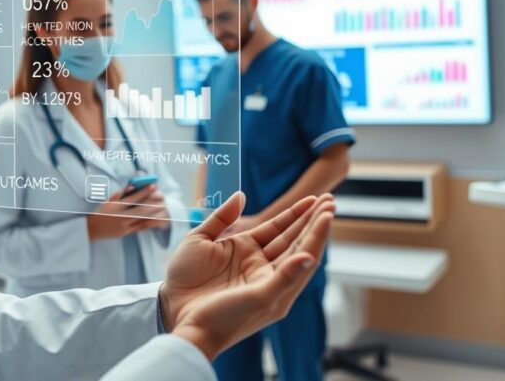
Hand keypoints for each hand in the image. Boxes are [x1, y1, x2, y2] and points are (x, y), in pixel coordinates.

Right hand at [86, 185, 168, 240]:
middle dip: (153, 204)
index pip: (133, 197)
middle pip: (141, 210)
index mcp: (116, 206)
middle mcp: (121, 216)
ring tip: (162, 208)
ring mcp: (124, 226)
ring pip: (142, 220)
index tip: (153, 186)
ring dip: (154, 214)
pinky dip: (148, 223)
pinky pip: (140, 228)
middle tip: (163, 198)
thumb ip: (121, 193)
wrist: (93, 229)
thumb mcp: (108, 201)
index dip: (145, 191)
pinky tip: (155, 219)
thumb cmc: (101, 212)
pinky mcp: (126, 233)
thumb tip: (133, 186)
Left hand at [160, 192, 334, 360]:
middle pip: (294, 240)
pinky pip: (284, 281)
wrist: (173, 309)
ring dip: (314, 238)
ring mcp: (265, 283)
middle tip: (331, 201)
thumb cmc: (185, 279)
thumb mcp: (200, 239)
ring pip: (297, 257)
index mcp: (248, 252)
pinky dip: (297, 268)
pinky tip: (309, 254)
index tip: (314, 198)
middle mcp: (262, 268)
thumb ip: (222, 217)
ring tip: (328, 217)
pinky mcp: (262, 298)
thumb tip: (241, 195)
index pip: (280, 229)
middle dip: (313, 221)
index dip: (297, 214)